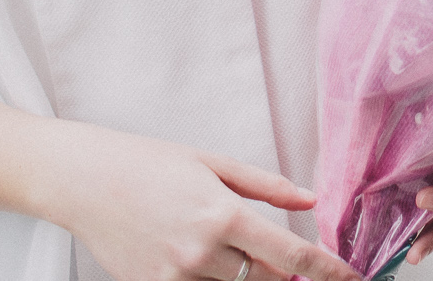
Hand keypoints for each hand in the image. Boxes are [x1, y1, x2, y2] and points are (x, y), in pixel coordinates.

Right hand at [45, 126, 356, 280]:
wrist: (82, 181)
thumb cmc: (145, 163)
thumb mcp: (213, 163)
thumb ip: (267, 186)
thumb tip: (310, 200)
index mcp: (223, 214)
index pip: (291, 254)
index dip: (327, 270)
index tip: (350, 278)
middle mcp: (201, 252)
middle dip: (285, 273)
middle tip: (283, 256)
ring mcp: (174, 277)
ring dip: (247, 278)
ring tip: (236, 252)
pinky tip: (208, 263)